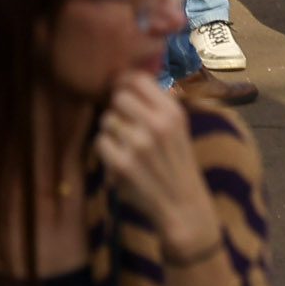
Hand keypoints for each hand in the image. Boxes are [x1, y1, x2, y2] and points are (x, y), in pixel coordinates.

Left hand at [93, 72, 223, 255]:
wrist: (183, 207)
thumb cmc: (176, 163)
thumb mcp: (177, 127)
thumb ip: (155, 103)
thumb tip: (124, 78)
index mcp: (173, 112)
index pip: (138, 79)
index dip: (126, 83)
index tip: (124, 92)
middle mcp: (157, 125)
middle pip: (118, 97)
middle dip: (118, 109)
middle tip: (126, 124)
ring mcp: (139, 145)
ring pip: (107, 119)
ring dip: (112, 131)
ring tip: (128, 145)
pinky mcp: (123, 165)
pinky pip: (101, 141)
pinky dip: (107, 150)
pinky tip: (122, 160)